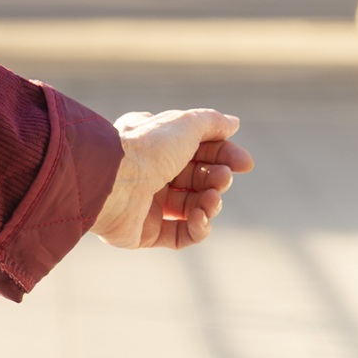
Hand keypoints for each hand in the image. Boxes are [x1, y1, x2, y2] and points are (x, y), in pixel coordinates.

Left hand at [93, 108, 251, 249]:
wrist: (112, 182)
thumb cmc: (146, 149)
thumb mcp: (183, 125)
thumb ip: (210, 122)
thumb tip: (233, 123)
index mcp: (153, 144)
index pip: (197, 150)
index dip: (224, 156)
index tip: (246, 163)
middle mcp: (148, 172)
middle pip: (198, 179)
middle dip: (217, 179)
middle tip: (223, 179)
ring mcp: (145, 203)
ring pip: (193, 206)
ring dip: (210, 203)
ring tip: (211, 198)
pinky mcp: (144, 232)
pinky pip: (181, 234)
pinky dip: (198, 228)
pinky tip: (199, 217)